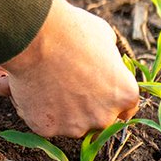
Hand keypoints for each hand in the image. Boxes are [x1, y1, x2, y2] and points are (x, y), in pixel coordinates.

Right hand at [0, 0, 139, 140]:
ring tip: (49, 82)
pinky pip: (45, 123)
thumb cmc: (72, 31)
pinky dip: (40, 111)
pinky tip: (34, 89)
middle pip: (98, 120)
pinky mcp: (46, 129)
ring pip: (70, 124)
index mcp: (124, 95)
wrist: (35, 37)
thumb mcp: (105, 38)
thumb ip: (110, 61)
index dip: (111, 98)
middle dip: (87, 107)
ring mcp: (74, 126)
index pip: (126, 109)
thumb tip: (105, 64)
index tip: (98, 89)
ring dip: (63, 110)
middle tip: (70, 83)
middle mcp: (104, 117)